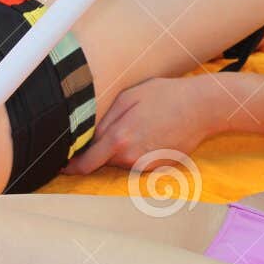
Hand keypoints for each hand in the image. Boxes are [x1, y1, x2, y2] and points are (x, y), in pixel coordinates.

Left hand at [61, 76, 217, 174]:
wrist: (203, 107)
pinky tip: (154, 132)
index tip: (60, 166)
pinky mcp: (160, 168)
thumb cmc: (165, 96)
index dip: (70, 166)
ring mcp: (147, 165)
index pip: (85, 163)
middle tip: (116, 126)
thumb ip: (104, 120)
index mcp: (119, 139)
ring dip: (122, 148)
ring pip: (122, 160)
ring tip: (141, 125)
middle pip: (104, 160)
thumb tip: (86, 138)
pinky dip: (140, 150)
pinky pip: (139, 161)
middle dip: (102, 148)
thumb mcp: (129, 98)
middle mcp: (131, 158)